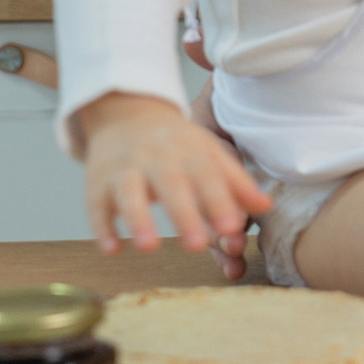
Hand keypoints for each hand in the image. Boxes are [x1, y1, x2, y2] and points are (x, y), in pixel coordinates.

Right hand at [76, 91, 271, 254]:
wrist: (128, 114)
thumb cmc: (178, 144)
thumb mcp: (210, 154)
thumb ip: (237, 183)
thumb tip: (267, 206)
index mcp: (191, 152)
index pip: (208, 176)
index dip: (220, 201)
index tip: (233, 228)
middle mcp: (158, 158)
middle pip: (171, 185)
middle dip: (184, 214)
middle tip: (198, 246)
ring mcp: (125, 169)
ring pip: (129, 193)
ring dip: (139, 219)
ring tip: (149, 248)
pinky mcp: (98, 182)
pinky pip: (97, 204)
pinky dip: (102, 227)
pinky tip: (112, 250)